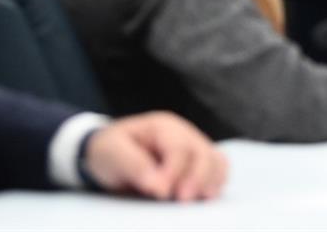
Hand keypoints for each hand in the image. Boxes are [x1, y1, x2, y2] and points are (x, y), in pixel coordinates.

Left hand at [81, 112, 226, 201]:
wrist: (108, 154)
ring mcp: (193, 147)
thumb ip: (134, 166)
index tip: (161, 193)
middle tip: (181, 200)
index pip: (179, 148)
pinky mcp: (197, 164)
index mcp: (163, 126)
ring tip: (195, 200)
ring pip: (216, 161)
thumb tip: (158, 186)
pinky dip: (215, 183)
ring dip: (209, 182)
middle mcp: (184, 134)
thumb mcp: (113, 153)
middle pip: (203, 153)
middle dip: (196, 179)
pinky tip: (203, 197)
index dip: (173, 172)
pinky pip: (218, 170)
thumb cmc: (110, 151)